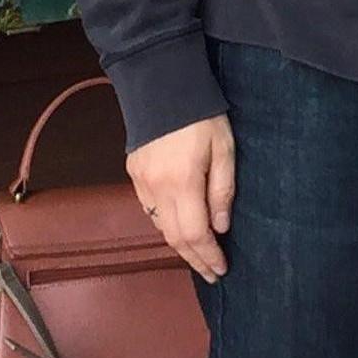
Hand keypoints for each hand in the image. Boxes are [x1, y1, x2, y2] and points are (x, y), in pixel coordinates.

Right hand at [126, 114, 235, 282]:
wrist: (162, 83)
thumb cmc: (201, 113)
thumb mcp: (224, 148)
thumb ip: (223, 189)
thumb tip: (221, 227)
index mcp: (182, 182)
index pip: (195, 234)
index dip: (208, 255)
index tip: (221, 269)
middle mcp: (157, 187)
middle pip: (174, 238)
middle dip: (194, 259)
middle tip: (210, 273)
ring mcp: (141, 181)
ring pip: (159, 226)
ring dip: (179, 244)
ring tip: (198, 255)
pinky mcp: (134, 172)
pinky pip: (149, 209)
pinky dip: (165, 223)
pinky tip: (178, 226)